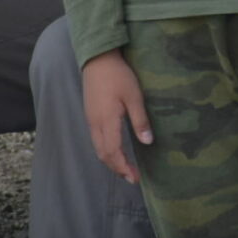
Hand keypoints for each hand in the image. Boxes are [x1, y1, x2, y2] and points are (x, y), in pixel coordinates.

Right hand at [83, 51, 152, 185]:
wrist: (98, 59)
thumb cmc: (118, 76)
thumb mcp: (134, 96)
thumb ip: (140, 120)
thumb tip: (147, 142)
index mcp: (107, 121)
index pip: (113, 152)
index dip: (123, 167)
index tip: (135, 178)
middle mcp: (95, 124)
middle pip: (103, 154)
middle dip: (117, 168)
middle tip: (131, 177)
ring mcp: (91, 119)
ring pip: (98, 148)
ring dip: (111, 161)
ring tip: (124, 167)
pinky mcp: (90, 114)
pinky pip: (96, 140)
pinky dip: (106, 151)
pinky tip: (115, 150)